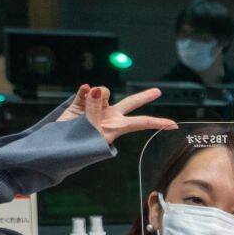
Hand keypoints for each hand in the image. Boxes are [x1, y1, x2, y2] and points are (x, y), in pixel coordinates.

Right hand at [57, 85, 176, 144]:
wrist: (58, 145)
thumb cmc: (78, 144)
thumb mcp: (91, 130)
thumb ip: (95, 109)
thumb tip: (97, 89)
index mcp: (118, 126)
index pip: (142, 122)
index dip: (158, 122)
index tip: (175, 125)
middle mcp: (110, 115)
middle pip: (131, 103)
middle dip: (144, 97)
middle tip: (158, 92)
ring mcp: (96, 107)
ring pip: (104, 92)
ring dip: (99, 96)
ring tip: (88, 109)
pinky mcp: (81, 101)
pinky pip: (86, 90)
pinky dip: (85, 90)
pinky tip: (84, 90)